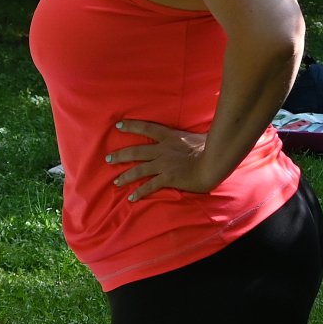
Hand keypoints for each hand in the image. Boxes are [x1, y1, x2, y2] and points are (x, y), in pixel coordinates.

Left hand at [106, 119, 220, 200]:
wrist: (214, 162)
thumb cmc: (211, 148)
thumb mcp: (198, 136)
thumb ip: (190, 138)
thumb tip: (196, 137)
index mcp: (170, 137)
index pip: (147, 128)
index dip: (131, 126)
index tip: (118, 126)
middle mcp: (163, 150)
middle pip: (136, 151)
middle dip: (120, 155)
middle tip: (108, 159)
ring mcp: (164, 164)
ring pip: (139, 170)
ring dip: (126, 176)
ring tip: (116, 182)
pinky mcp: (168, 178)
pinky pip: (150, 186)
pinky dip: (139, 192)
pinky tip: (131, 198)